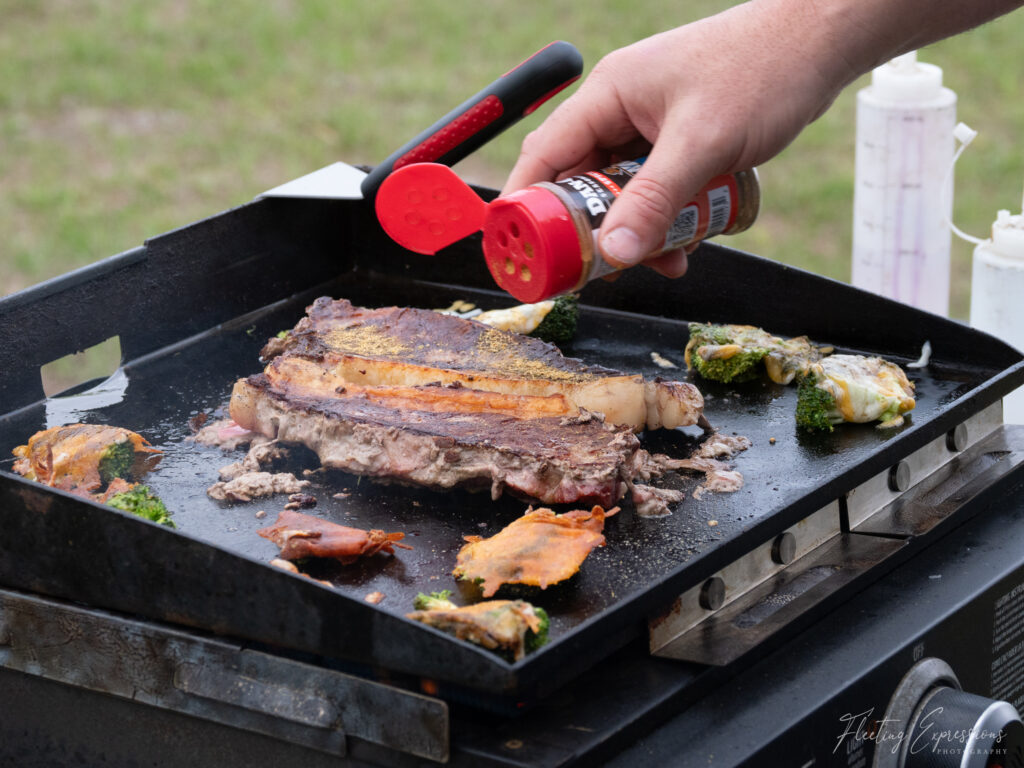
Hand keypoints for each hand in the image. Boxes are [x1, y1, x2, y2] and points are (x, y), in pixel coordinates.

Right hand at [503, 1, 852, 277]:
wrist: (820, 44)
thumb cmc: (762, 70)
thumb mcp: (701, 144)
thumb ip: (653, 201)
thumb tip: (612, 252)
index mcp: (609, 95)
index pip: (545, 155)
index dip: (526, 205)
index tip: (521, 249)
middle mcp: (621, 111)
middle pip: (583, 184)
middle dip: (597, 231)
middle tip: (608, 269)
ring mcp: (650, 127)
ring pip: (623, 195)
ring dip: (640, 232)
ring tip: (669, 258)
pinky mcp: (678, 142)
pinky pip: (656, 192)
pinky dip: (667, 220)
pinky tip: (690, 240)